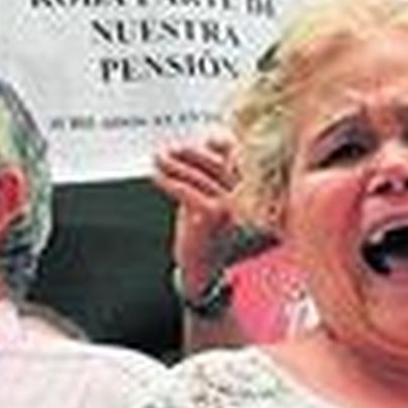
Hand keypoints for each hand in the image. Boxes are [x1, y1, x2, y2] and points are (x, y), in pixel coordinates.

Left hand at [155, 134, 241, 295]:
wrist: (203, 268)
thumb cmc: (207, 233)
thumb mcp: (212, 197)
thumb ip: (212, 173)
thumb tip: (213, 140)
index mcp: (250, 192)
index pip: (236, 158)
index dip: (219, 145)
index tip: (203, 139)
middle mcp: (245, 198)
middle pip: (215, 163)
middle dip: (189, 153)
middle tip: (169, 149)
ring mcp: (230, 206)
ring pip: (198, 176)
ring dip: (173, 165)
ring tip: (158, 159)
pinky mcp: (212, 214)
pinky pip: (187, 190)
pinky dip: (169, 181)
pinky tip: (157, 176)